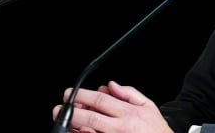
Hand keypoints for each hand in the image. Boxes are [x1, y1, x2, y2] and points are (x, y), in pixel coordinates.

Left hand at [52, 81, 172, 132]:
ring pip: (89, 132)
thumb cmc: (154, 128)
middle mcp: (120, 128)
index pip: (101, 101)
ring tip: (65, 121)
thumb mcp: (147, 105)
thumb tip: (110, 86)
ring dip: (74, 127)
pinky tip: (77, 131)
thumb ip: (128, 93)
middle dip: (72, 112)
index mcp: (128, 113)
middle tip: (60, 108)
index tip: (71, 93)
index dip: (83, 96)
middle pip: (91, 118)